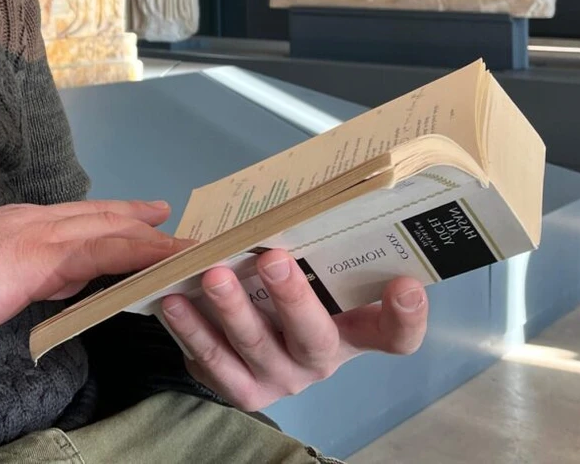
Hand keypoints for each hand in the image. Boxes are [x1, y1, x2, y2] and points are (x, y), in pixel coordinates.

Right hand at [0, 200, 191, 337]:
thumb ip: (26, 276)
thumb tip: (54, 284)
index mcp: (23, 227)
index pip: (82, 218)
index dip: (119, 216)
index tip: (149, 214)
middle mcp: (38, 222)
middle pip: (107, 218)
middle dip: (149, 222)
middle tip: (189, 225)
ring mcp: (42, 235)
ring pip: (116, 231)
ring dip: (159, 239)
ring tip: (198, 246)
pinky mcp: (42, 256)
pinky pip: (106, 251)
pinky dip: (142, 252)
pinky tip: (167, 258)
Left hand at [159, 250, 428, 411]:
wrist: (245, 345)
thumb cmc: (283, 296)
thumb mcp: (309, 274)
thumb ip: (313, 247)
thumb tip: (309, 190)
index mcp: (350, 331)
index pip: (394, 334)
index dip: (405, 316)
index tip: (405, 286)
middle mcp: (319, 360)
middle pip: (314, 338)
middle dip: (293, 298)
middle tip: (273, 260)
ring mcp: (279, 378)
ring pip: (256, 347)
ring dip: (232, 311)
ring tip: (212, 276)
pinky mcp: (240, 388)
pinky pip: (213, 362)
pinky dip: (192, 330)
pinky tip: (174, 302)